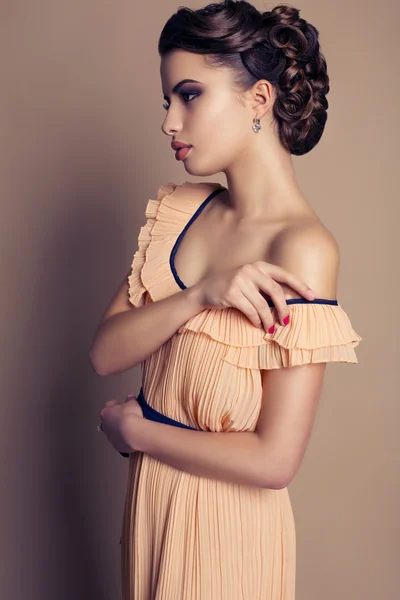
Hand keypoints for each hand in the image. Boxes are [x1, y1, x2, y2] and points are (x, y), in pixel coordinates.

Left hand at [100, 394, 142, 453]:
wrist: (134, 433)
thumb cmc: (130, 415)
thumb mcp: (132, 403)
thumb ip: (130, 400)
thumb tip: (130, 397)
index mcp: (106, 413)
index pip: (108, 406)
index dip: (114, 404)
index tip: (120, 403)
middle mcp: (105, 425)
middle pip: (108, 421)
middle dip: (114, 418)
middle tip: (123, 416)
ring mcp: (110, 437)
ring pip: (112, 432)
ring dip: (118, 429)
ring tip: (128, 427)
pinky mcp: (116, 446)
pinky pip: (119, 441)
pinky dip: (123, 438)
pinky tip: (130, 437)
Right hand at [192, 261, 315, 330]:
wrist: (204, 291)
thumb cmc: (232, 288)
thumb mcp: (250, 282)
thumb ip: (267, 288)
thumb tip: (289, 301)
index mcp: (259, 266)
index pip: (284, 275)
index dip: (300, 285)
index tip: (313, 297)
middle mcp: (250, 270)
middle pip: (275, 292)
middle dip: (284, 309)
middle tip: (287, 322)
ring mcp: (239, 280)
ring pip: (262, 305)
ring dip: (268, 320)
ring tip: (271, 329)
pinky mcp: (231, 293)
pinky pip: (250, 311)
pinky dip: (256, 320)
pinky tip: (257, 325)